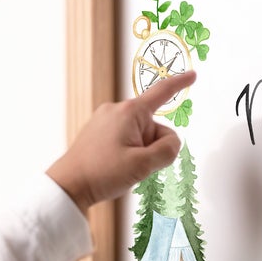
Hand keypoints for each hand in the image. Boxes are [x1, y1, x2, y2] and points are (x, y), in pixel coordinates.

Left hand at [47, 69, 195, 213]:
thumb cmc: (101, 173)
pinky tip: (115, 166)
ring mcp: (106, 120)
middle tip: (135, 165)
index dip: (180, 83)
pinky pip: (127, 139)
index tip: (193, 75)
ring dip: (140, 153)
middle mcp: (116, 110)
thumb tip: (172, 144)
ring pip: (141, 136)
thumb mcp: (143, 165)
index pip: (162, 92)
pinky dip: (129, 153)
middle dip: (153, 147)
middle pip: (154, 126)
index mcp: (129, 112)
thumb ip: (167, 151)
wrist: (68, 186)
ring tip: (121, 167)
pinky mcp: (99, 132)